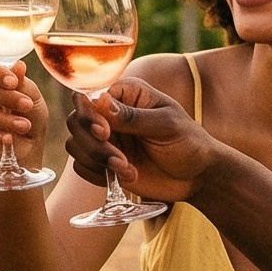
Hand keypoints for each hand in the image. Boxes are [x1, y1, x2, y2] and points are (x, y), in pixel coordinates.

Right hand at [0, 55, 47, 168]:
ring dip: (2, 119)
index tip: (13, 83)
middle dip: (4, 97)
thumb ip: (23, 83)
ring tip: (24, 126)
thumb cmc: (29, 114)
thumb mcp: (32, 97)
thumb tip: (19, 65)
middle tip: (27, 106)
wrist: (28, 142)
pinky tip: (8, 138)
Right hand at [63, 76, 227, 201]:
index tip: (105, 133)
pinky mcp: (103, 162)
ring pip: (75, 145)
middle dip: (94, 145)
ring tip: (128, 170)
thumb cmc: (188, 142)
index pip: (89, 95)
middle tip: (120, 161)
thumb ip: (134, 116)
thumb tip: (100, 101)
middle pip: (76, 121)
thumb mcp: (167, 125)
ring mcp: (105, 138)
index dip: (89, 115)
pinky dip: (96, 175)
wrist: (196, 177)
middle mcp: (109, 113)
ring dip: (97, 161)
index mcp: (125, 93)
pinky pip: (80, 166)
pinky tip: (124, 177)